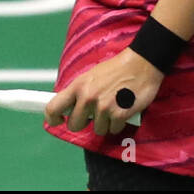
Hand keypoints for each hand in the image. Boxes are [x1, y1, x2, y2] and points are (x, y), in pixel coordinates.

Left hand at [44, 47, 163, 135]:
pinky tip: (123, 110)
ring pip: (97, 129)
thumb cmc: (116, 69)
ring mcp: (103, 107)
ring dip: (105, 123)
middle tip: (93, 116)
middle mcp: (88, 97)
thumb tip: (70, 106)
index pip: (54, 106)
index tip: (56, 121)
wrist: (141, 64)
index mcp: (78, 86)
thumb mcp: (91, 76)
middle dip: (83, 123)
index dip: (52, 118)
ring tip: (113, 107)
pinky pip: (113, 129)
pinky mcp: (119, 115)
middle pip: (74, 125)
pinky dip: (118, 123)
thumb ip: (80, 91)